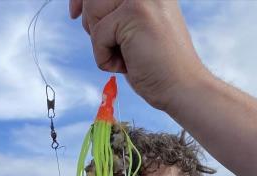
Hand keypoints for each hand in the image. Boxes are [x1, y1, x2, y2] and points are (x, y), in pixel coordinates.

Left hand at [69, 0, 206, 111]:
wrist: (183, 88)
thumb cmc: (157, 66)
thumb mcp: (134, 30)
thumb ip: (116, 13)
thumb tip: (82, 7)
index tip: (73, 13)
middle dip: (93, 24)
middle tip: (117, 47)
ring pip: (93, 12)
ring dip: (101, 42)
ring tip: (126, 56)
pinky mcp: (134, 13)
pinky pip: (98, 34)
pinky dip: (105, 57)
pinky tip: (127, 64)